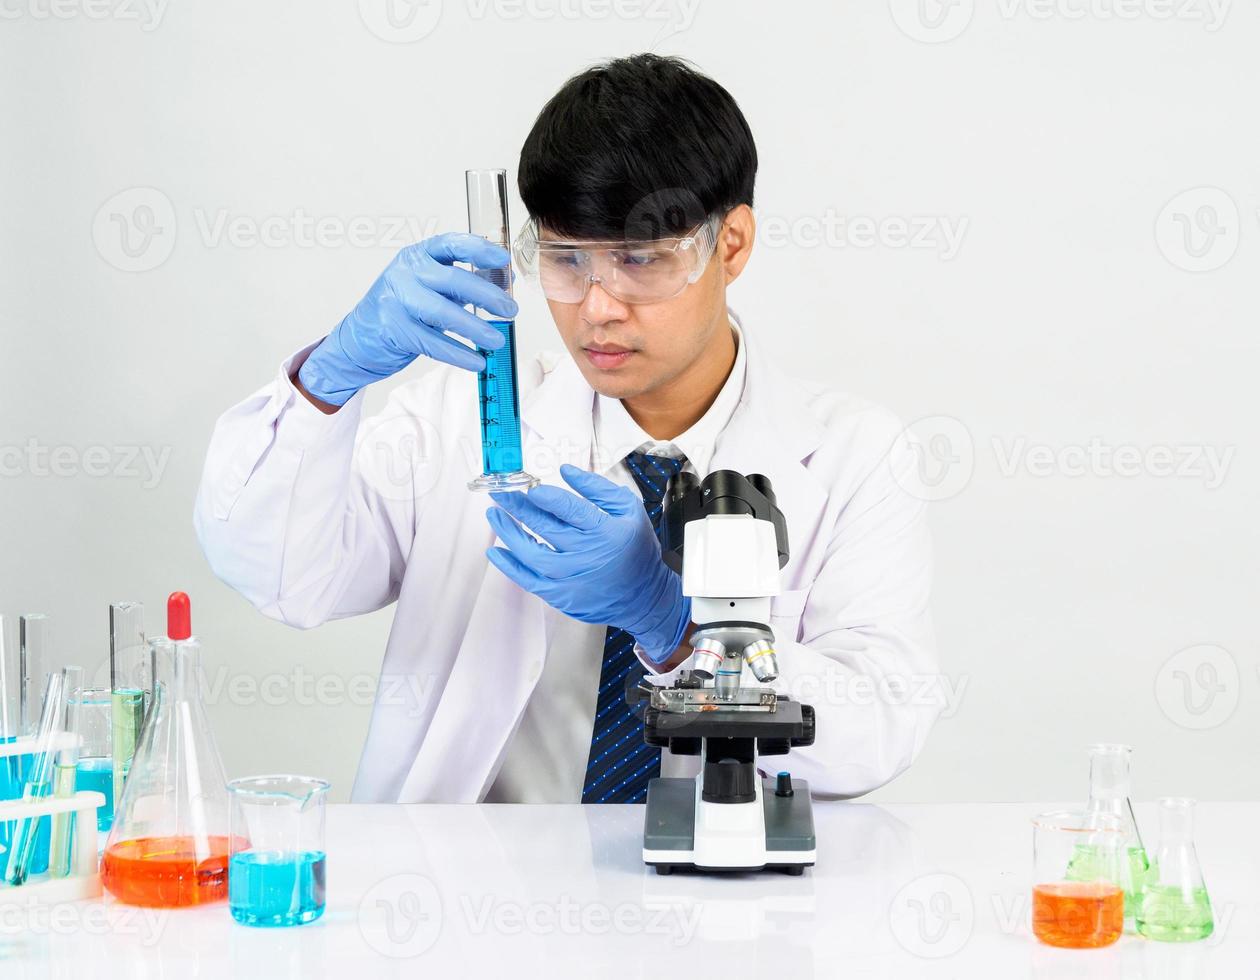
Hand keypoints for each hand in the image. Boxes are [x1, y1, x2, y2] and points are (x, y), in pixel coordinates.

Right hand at [297, 233, 517, 406]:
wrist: (360, 337)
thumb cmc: (402, 309)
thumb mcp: (429, 286)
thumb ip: (462, 281)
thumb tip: (504, 279)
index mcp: (418, 256)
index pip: (451, 244)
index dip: (479, 249)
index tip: (503, 258)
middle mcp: (406, 273)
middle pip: (452, 279)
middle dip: (486, 296)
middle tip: (510, 310)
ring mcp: (396, 300)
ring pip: (442, 312)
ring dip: (474, 328)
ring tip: (497, 340)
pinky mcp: (394, 329)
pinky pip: (432, 342)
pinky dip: (458, 354)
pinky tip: (477, 361)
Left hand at [484, 464, 690, 663]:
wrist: (643, 597)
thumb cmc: (636, 550)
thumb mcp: (630, 510)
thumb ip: (598, 488)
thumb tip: (566, 471)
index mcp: (606, 532)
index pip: (568, 509)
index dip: (545, 497)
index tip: (530, 487)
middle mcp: (586, 555)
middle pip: (545, 527)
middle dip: (518, 507)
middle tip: (502, 492)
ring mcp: (570, 578)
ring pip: (530, 553)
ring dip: (508, 531)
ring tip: (494, 513)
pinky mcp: (560, 596)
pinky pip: (527, 580)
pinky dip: (508, 565)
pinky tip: (495, 550)